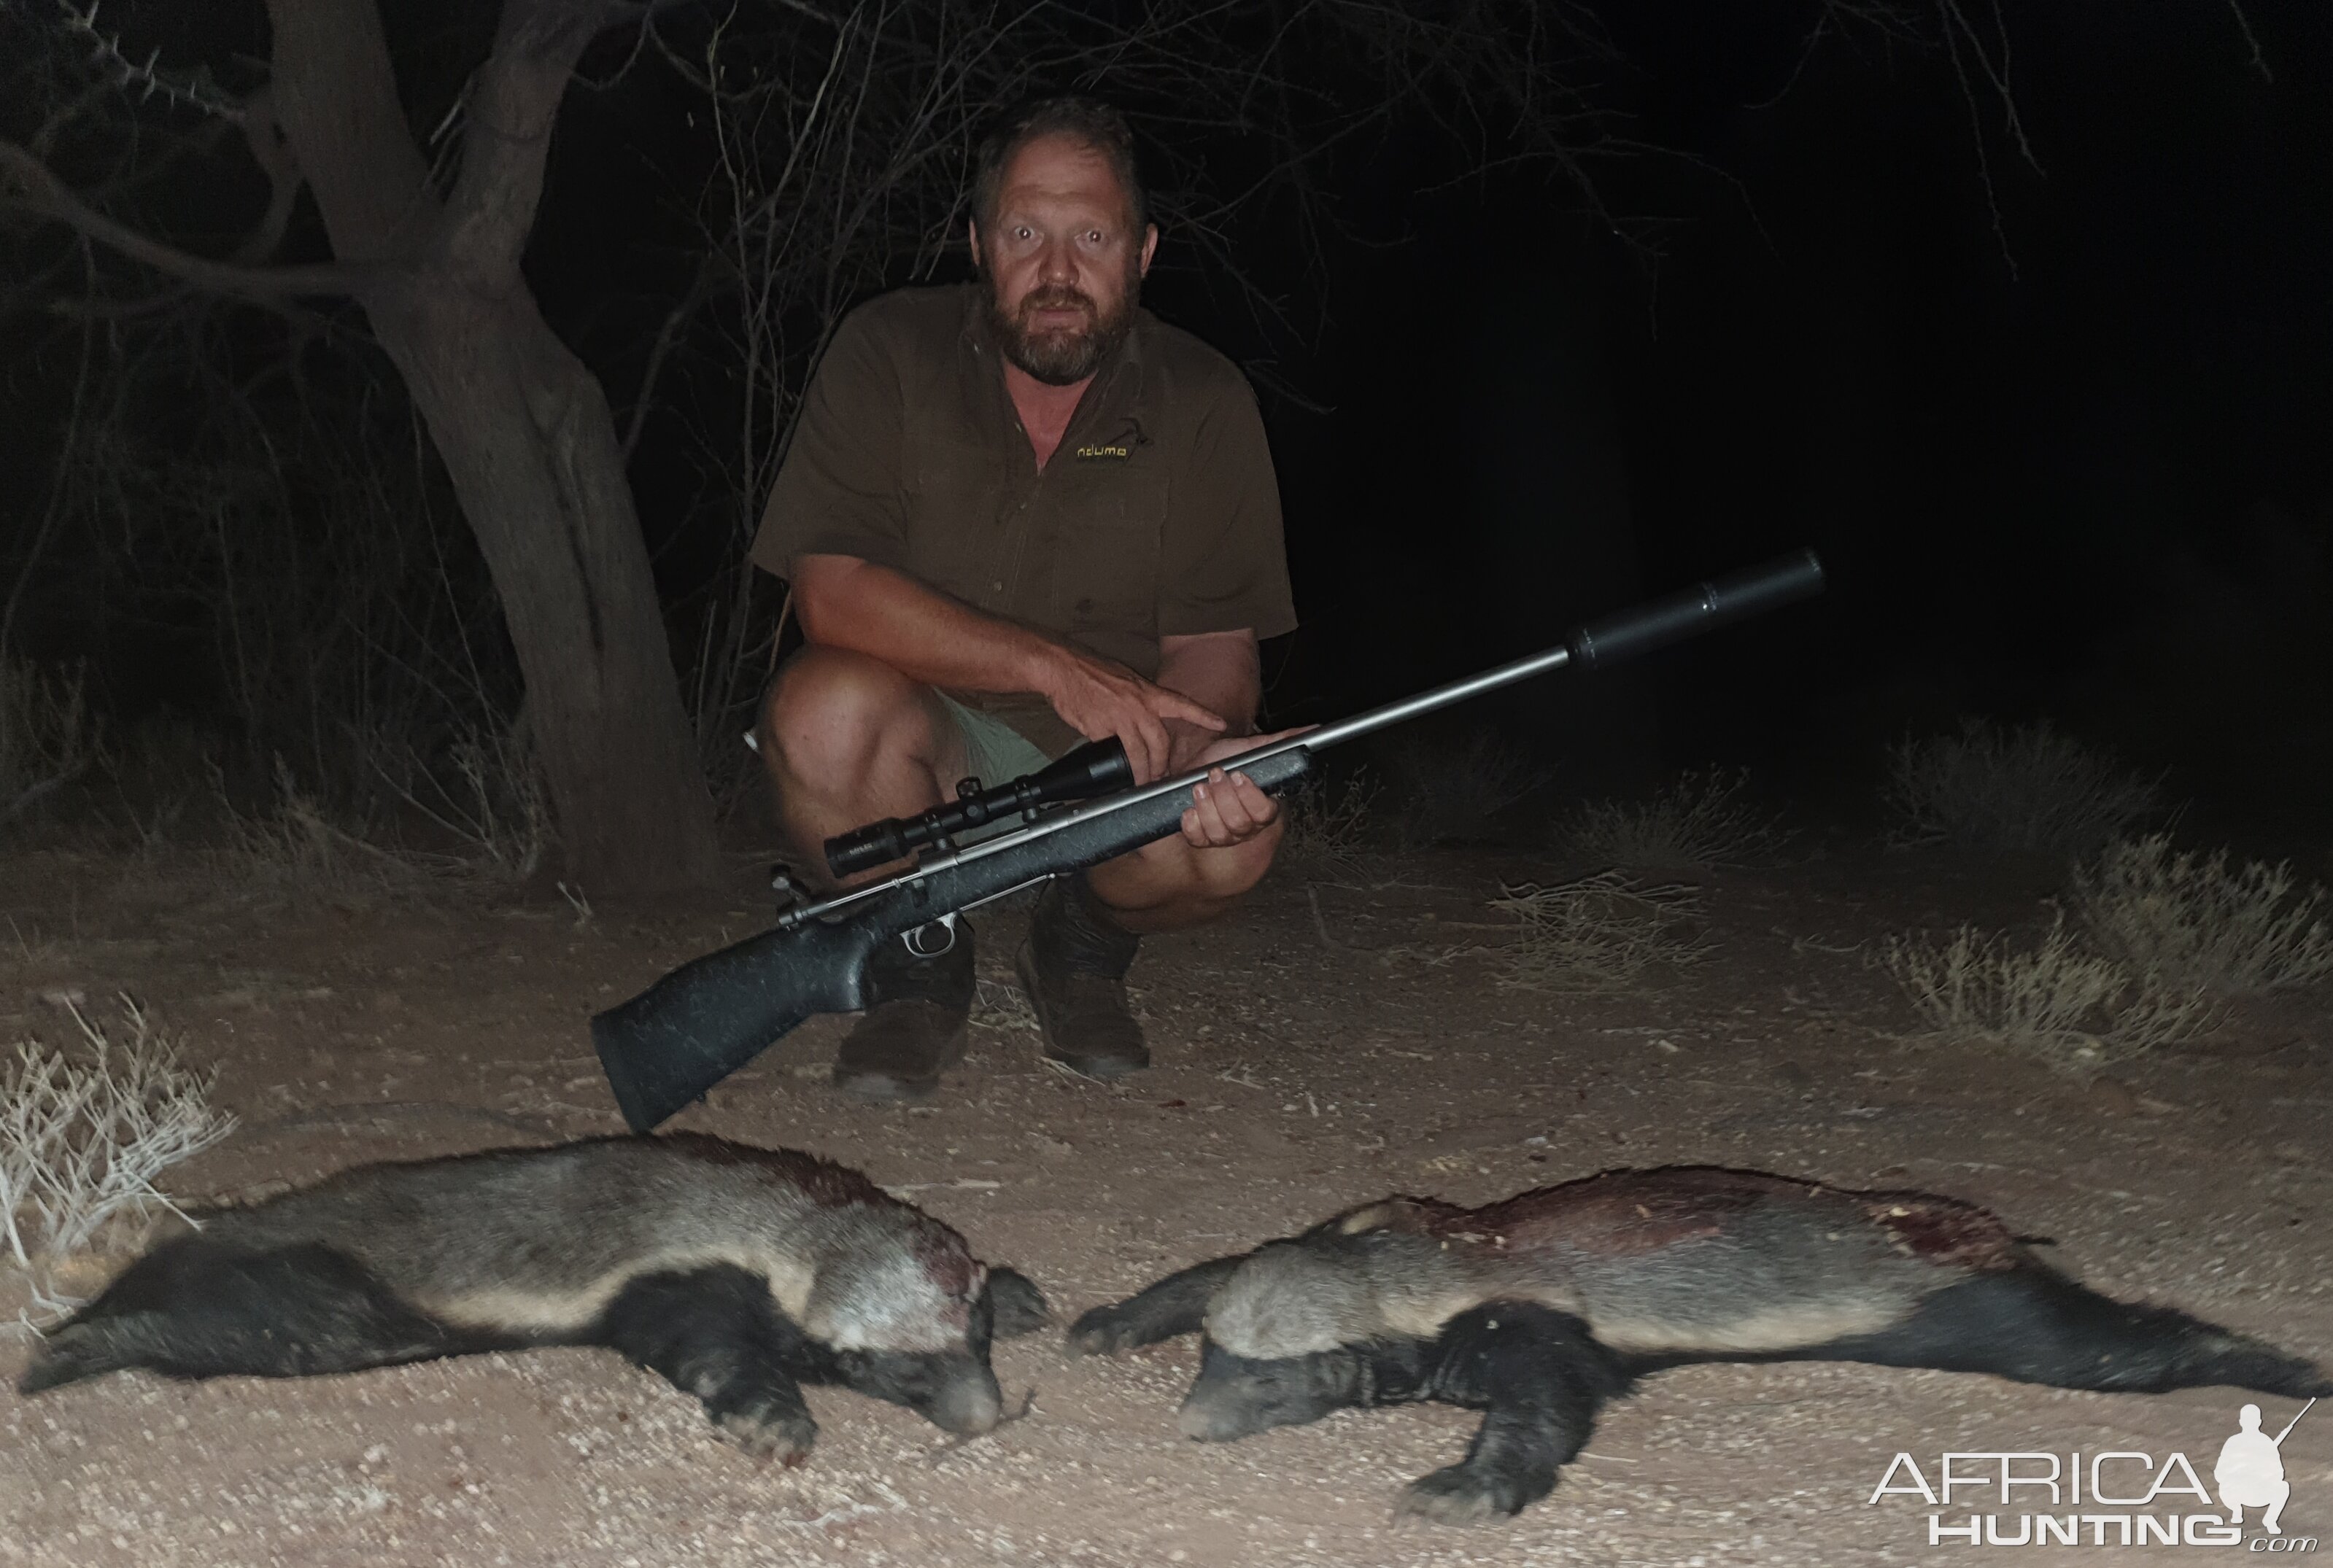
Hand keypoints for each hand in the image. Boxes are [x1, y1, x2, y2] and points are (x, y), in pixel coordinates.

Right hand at [1037, 649, 1224, 783]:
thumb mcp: (1125, 680)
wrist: (1062, 668)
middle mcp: (1138, 704)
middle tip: (1160, 774)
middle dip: (1162, 763)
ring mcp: (1120, 717)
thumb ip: (1138, 700)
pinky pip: (1113, 752)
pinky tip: (1114, 768)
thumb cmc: (1090, 673)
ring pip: (1139, 753)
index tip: (1221, 723)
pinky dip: (1115, 762)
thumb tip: (1143, 721)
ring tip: (1141, 780)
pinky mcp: (1101, 728)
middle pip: (1160, 742)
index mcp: (1147, 692)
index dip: (1203, 715)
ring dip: (1142, 771)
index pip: (1182, 704)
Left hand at [1176, 728, 1307, 849]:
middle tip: (1214, 773)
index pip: (1264, 813)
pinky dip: (1191, 825)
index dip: (1249, 796)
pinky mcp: (1202, 837)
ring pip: (1219, 833)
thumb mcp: (1253, 748)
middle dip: (1224, 797)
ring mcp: (1225, 835)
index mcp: (1264, 808)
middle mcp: (1247, 827)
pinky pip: (1198, 840)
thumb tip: (1314, 728)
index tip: (1238, 773)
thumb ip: (1282, 742)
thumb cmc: (1229, 760)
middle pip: (1239, 823)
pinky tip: (1189, 809)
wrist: (1199, 766)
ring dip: (1207, 808)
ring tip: (1198, 786)